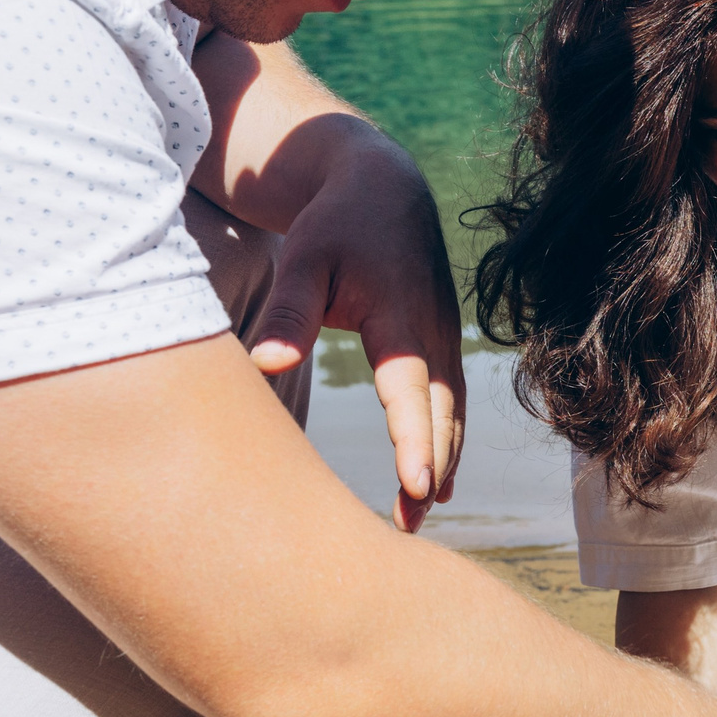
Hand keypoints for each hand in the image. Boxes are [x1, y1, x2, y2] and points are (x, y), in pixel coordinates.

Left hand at [250, 139, 464, 531]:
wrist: (385, 189)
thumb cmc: (337, 224)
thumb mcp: (306, 259)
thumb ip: (290, 314)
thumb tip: (265, 366)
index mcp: (403, 318)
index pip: (410, 392)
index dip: (414, 443)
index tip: (416, 488)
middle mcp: (434, 336)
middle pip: (441, 417)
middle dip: (429, 472)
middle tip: (408, 527)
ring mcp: (444, 342)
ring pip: (451, 416)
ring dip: (441, 465)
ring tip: (419, 516)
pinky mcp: (440, 346)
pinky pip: (449, 405)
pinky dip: (445, 444)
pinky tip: (434, 481)